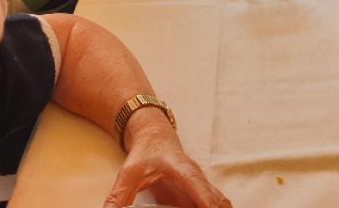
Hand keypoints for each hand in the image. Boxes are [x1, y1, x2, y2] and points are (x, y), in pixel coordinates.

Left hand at [106, 111, 231, 207]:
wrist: (155, 137)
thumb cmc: (146, 152)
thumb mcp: (129, 173)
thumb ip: (119, 197)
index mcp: (183, 171)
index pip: (199, 189)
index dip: (206, 203)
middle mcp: (197, 180)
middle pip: (217, 200)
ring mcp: (200, 188)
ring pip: (219, 203)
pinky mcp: (197, 195)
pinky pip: (211, 206)